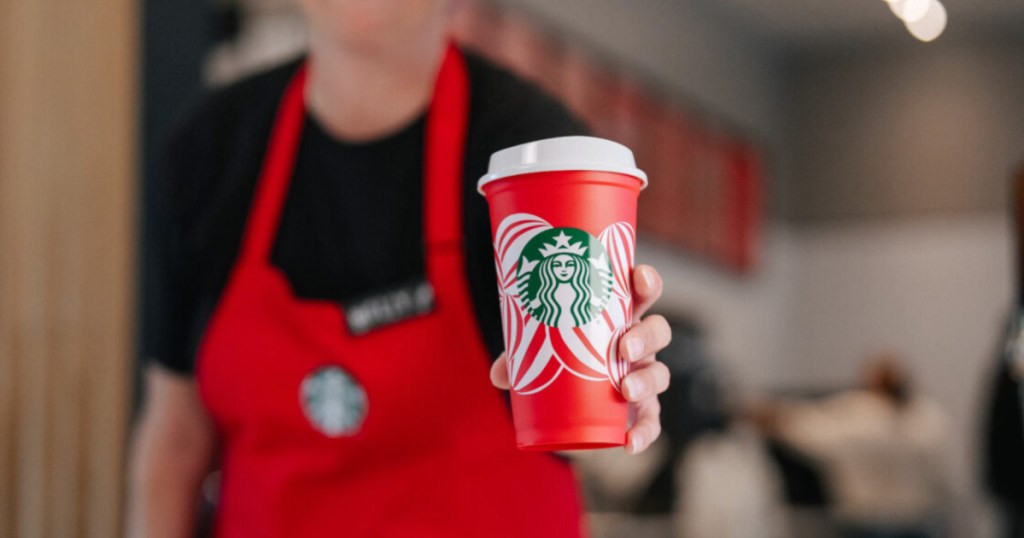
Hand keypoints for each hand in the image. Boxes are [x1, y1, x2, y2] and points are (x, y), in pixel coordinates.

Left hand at [490, 264, 671, 454]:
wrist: (570, 394)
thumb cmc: (559, 353)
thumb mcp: (539, 347)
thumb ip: (519, 356)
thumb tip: (498, 375)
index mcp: (620, 315)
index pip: (644, 292)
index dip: (648, 282)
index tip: (639, 279)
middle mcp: (638, 343)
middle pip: (659, 331)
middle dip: (646, 337)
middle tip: (623, 349)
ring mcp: (642, 374)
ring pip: (660, 373)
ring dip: (646, 380)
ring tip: (625, 390)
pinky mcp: (641, 407)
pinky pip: (651, 420)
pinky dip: (645, 432)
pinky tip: (630, 442)